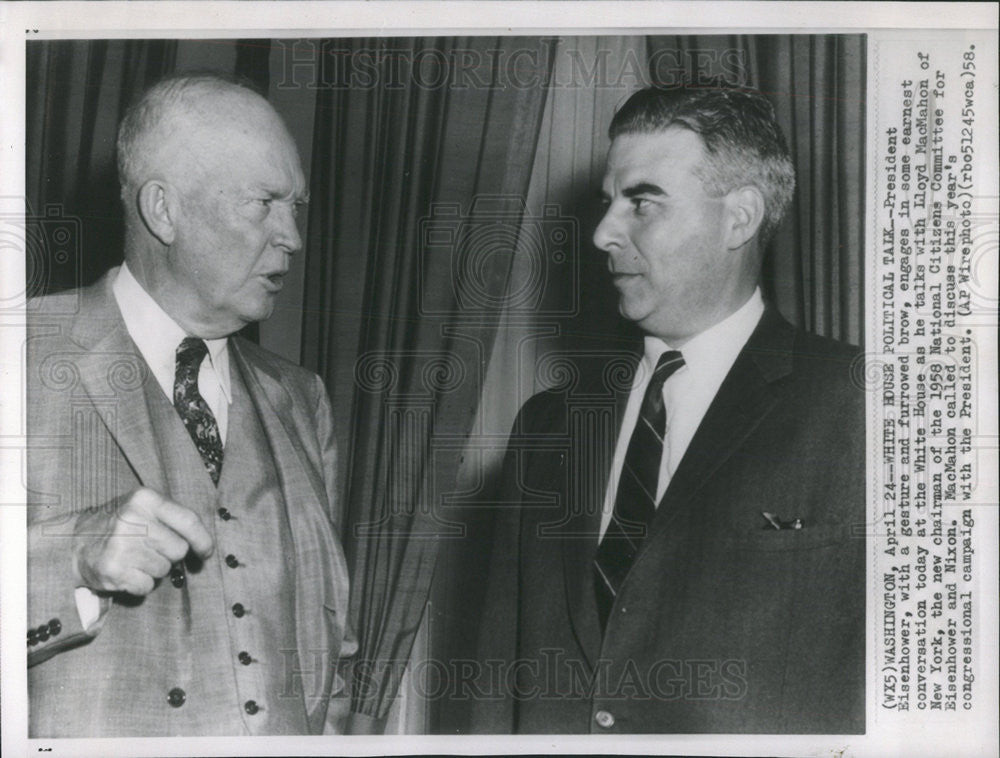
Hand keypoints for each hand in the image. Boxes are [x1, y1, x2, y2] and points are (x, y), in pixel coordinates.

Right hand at [72, 487, 213, 595]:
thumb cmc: (120, 525)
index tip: (207, 553)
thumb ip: (173, 519)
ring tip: (134, 558)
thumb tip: (206, 546)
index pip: (189, 521)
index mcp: (145, 499)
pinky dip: (140, 584)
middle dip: (169, 554)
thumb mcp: (143, 508)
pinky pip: (147, 586)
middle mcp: (133, 519)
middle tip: (149, 549)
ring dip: (154, 569)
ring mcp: (121, 545)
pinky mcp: (113, 570)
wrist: (74, 542)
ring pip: (164, 569)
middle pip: (179, 549)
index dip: (203, 540)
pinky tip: (126, 571)